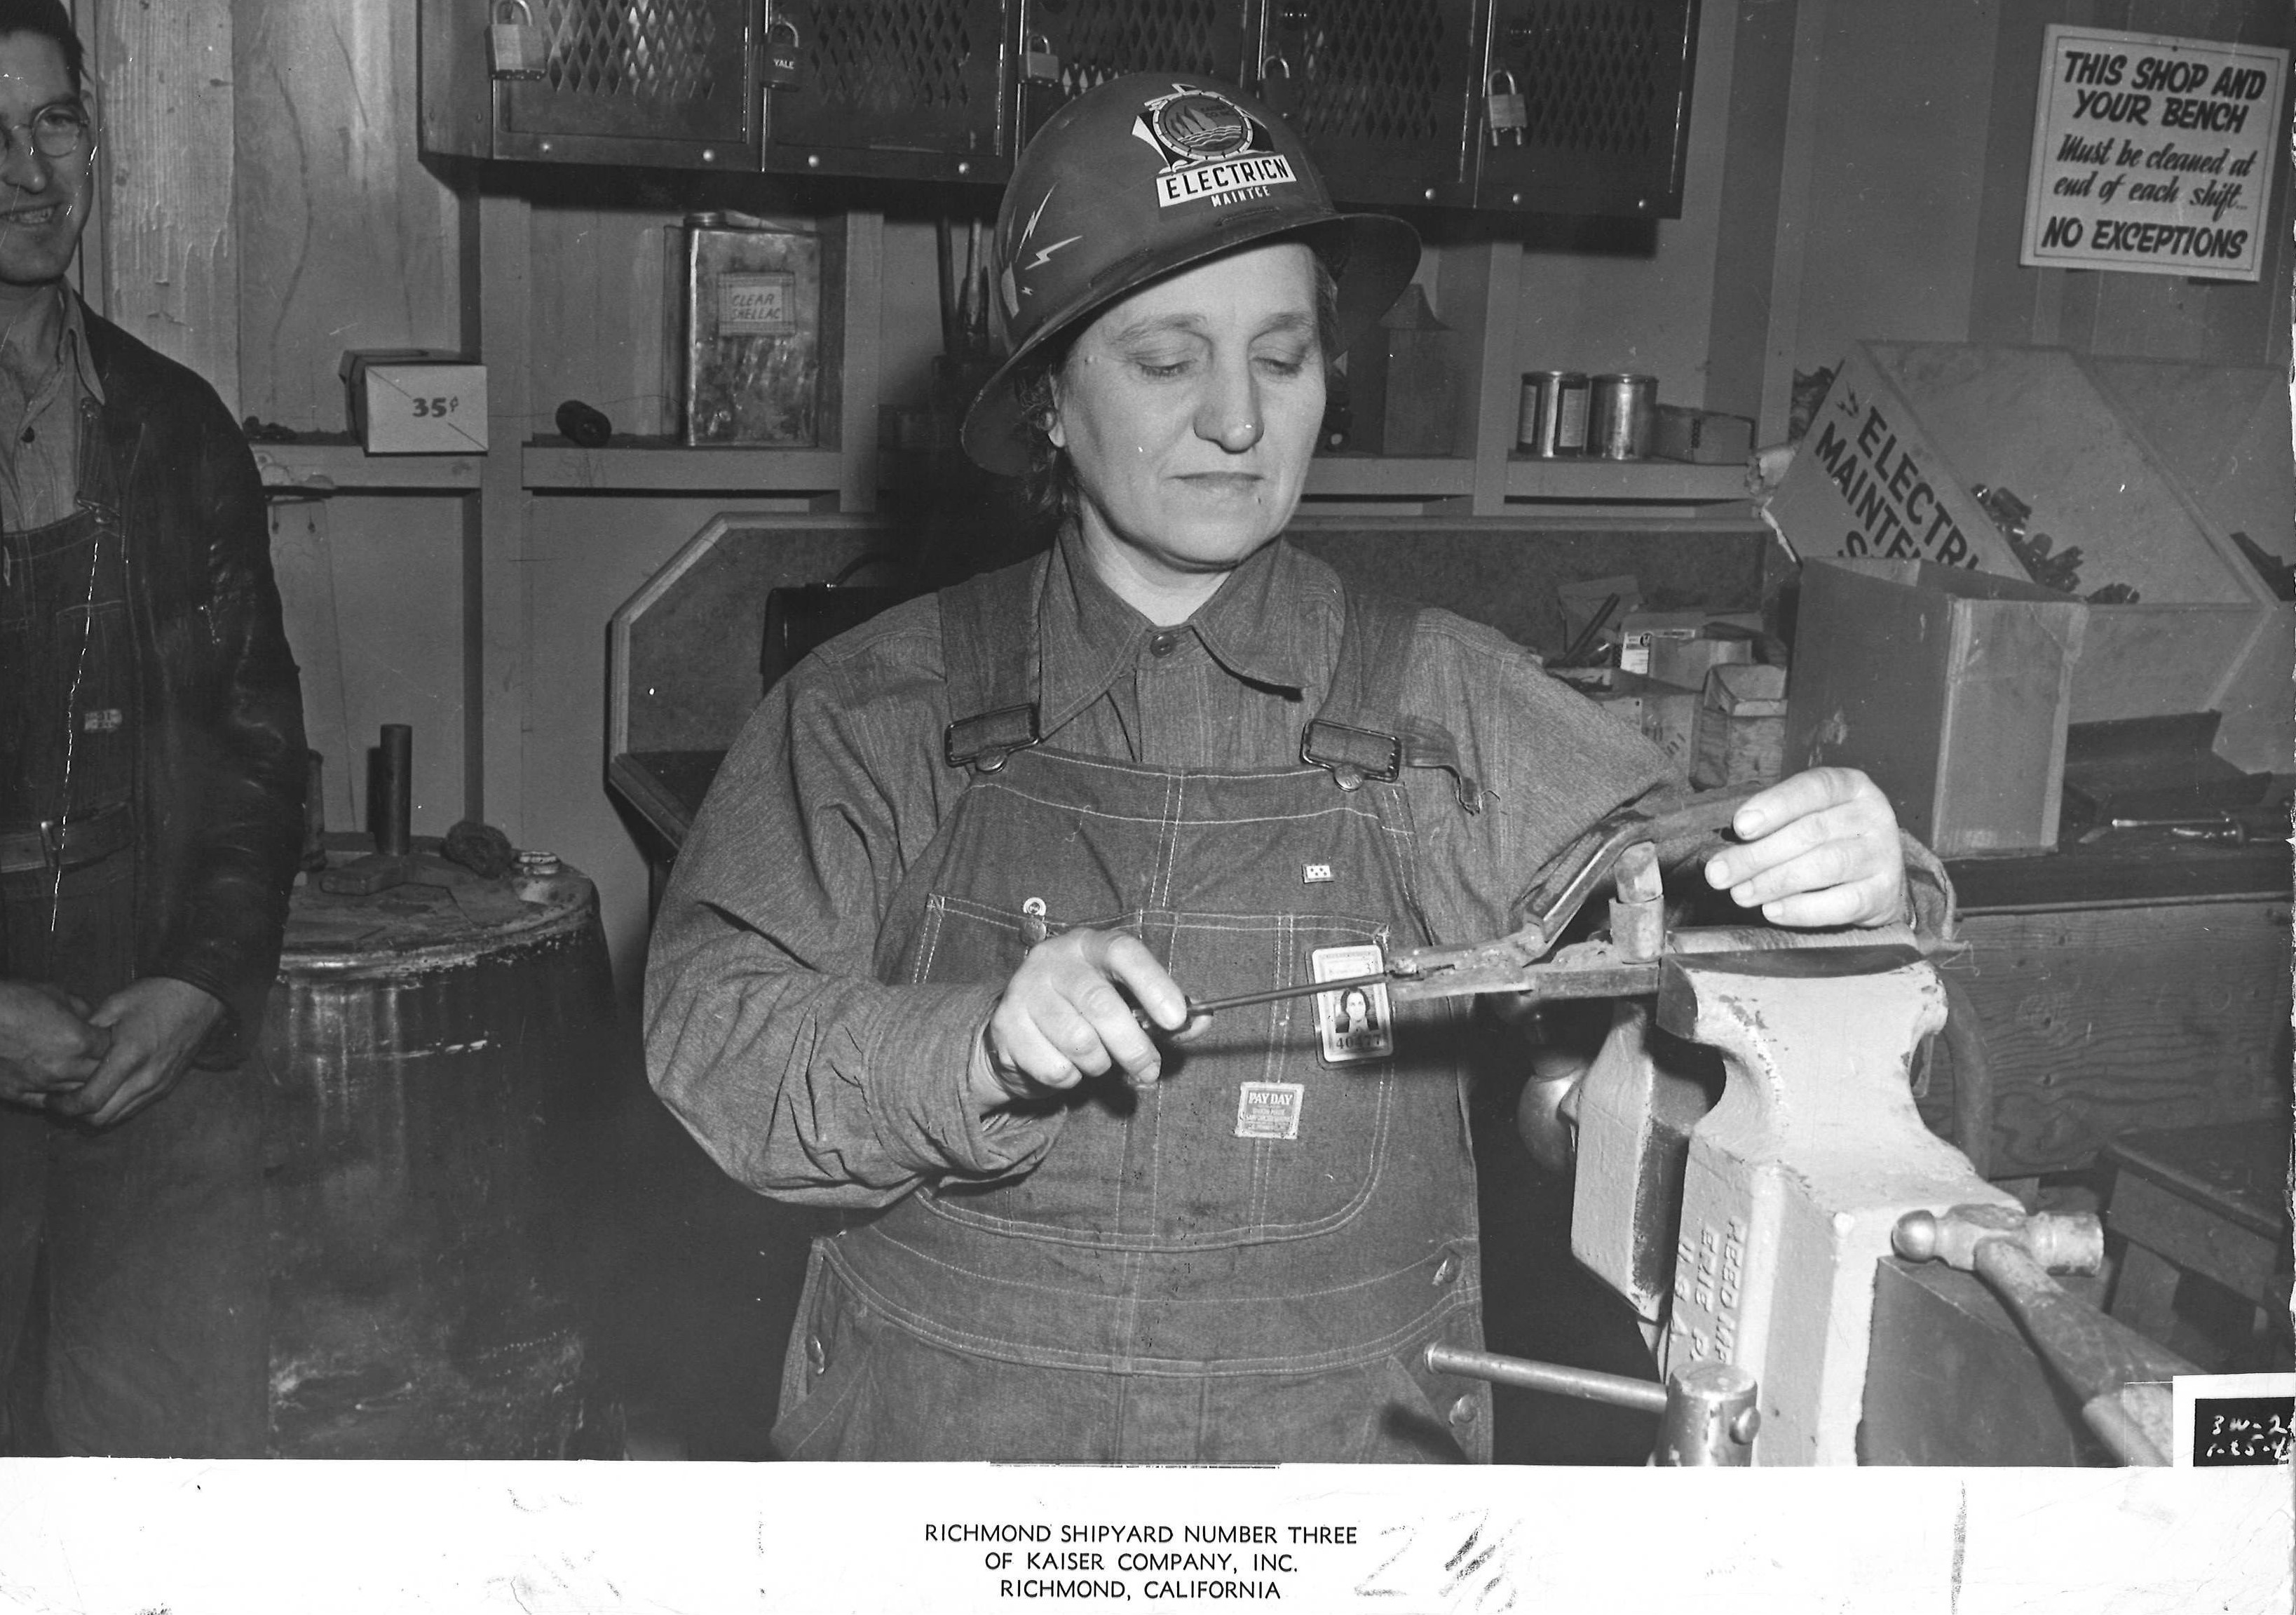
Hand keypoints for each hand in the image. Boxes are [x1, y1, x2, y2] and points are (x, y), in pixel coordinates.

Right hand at [0, 979, 106, 1105]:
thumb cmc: (11, 999)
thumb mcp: (53, 992)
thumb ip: (80, 1007)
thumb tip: (92, 1017)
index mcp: (78, 1040)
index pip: (112, 1050)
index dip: (113, 1043)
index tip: (108, 1039)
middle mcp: (64, 1067)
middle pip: (100, 1076)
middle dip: (103, 1067)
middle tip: (98, 1058)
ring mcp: (40, 1083)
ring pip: (77, 1095)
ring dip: (82, 1085)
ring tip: (80, 1075)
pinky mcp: (16, 1094)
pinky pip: (47, 1103)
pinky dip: (56, 1097)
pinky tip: (58, 1089)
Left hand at [50, 977, 224, 1128]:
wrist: (199, 996)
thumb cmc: (156, 996)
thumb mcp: (115, 1005)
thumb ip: (88, 1032)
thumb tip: (65, 1051)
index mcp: (129, 1056)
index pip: (90, 1100)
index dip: (65, 1105)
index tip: (51, 1098)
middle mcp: (146, 1077)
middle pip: (102, 1118)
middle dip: (77, 1115)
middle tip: (62, 1101)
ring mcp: (159, 1085)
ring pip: (119, 1117)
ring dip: (97, 1113)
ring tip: (82, 1097)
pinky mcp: (167, 1086)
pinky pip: (134, 1108)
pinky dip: (115, 1107)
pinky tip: (107, 1091)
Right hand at [971, 928, 1192, 1112]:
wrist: (1019, 1030)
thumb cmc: (1085, 1013)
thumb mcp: (1128, 1003)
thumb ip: (1166, 1013)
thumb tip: (1202, 1021)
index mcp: (1090, 945)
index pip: (1124, 953)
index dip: (1153, 985)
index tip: (1176, 1020)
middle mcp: (1053, 959)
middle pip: (1101, 1006)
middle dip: (1134, 1048)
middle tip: (1149, 1071)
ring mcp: (1024, 990)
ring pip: (1079, 1043)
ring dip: (1099, 1065)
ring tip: (1097, 1061)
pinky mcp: (1005, 1026)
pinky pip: (1054, 1068)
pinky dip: (1070, 1078)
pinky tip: (1065, 1065)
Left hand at [1702, 766, 1906, 928]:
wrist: (1879, 878)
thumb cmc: (1828, 839)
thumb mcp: (1806, 816)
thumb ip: (1771, 825)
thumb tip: (1725, 853)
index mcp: (1851, 786)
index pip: (1813, 788)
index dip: (1775, 806)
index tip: (1739, 827)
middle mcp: (1873, 815)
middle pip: (1811, 832)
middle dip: (1758, 855)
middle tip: (1719, 873)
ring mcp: (1883, 855)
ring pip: (1824, 866)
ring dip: (1774, 882)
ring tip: (1740, 894)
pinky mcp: (1884, 893)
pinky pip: (1841, 903)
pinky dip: (1802, 909)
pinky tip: (1772, 911)